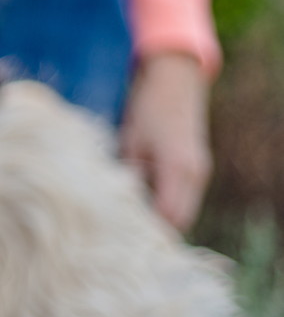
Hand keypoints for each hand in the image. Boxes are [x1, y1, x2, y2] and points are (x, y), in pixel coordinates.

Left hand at [119, 52, 211, 231]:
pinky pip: (185, 198)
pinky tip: (144, 202)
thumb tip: (116, 203)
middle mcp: (195, 174)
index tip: (121, 235)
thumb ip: (128, 174)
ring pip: (184, 211)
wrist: (174, 82)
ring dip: (163, 218)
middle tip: (124, 233)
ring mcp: (200, 172)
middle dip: (155, 230)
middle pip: (180, 219)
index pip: (168, 216)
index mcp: (178, 168)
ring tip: (131, 219)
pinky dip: (168, 205)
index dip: (147, 230)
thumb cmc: (146, 108)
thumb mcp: (130, 140)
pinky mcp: (198, 169)